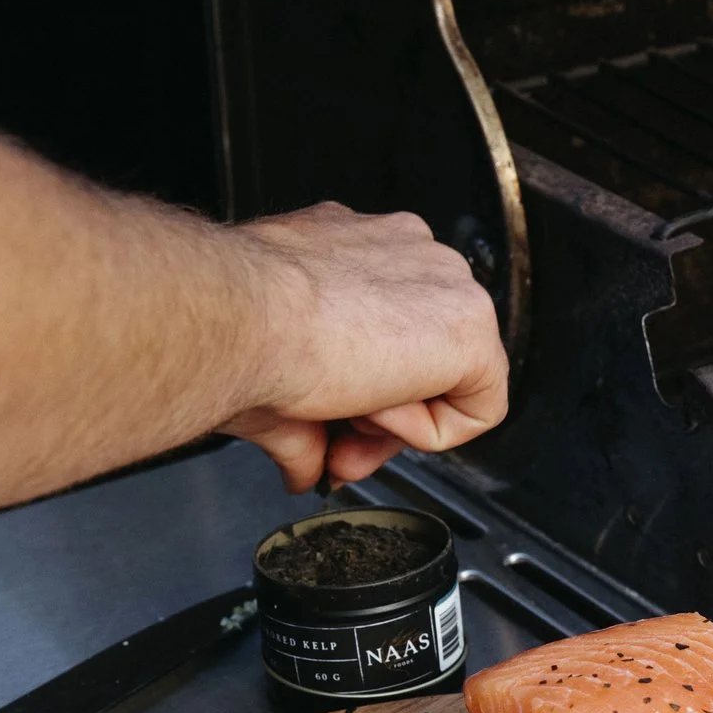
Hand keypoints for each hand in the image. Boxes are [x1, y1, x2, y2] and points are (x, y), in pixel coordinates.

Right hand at [220, 203, 507, 492]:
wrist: (236, 316)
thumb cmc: (235, 328)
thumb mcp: (274, 372)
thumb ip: (305, 420)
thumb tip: (303, 466)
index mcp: (356, 247)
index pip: (389, 335)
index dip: (364, 399)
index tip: (329, 426)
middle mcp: (405, 252)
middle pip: (423, 360)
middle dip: (383, 420)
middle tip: (340, 450)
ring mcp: (444, 280)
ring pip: (449, 381)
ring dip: (395, 419)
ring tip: (344, 410)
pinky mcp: (471, 326)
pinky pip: (477, 408)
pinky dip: (428, 432)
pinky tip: (374, 408)